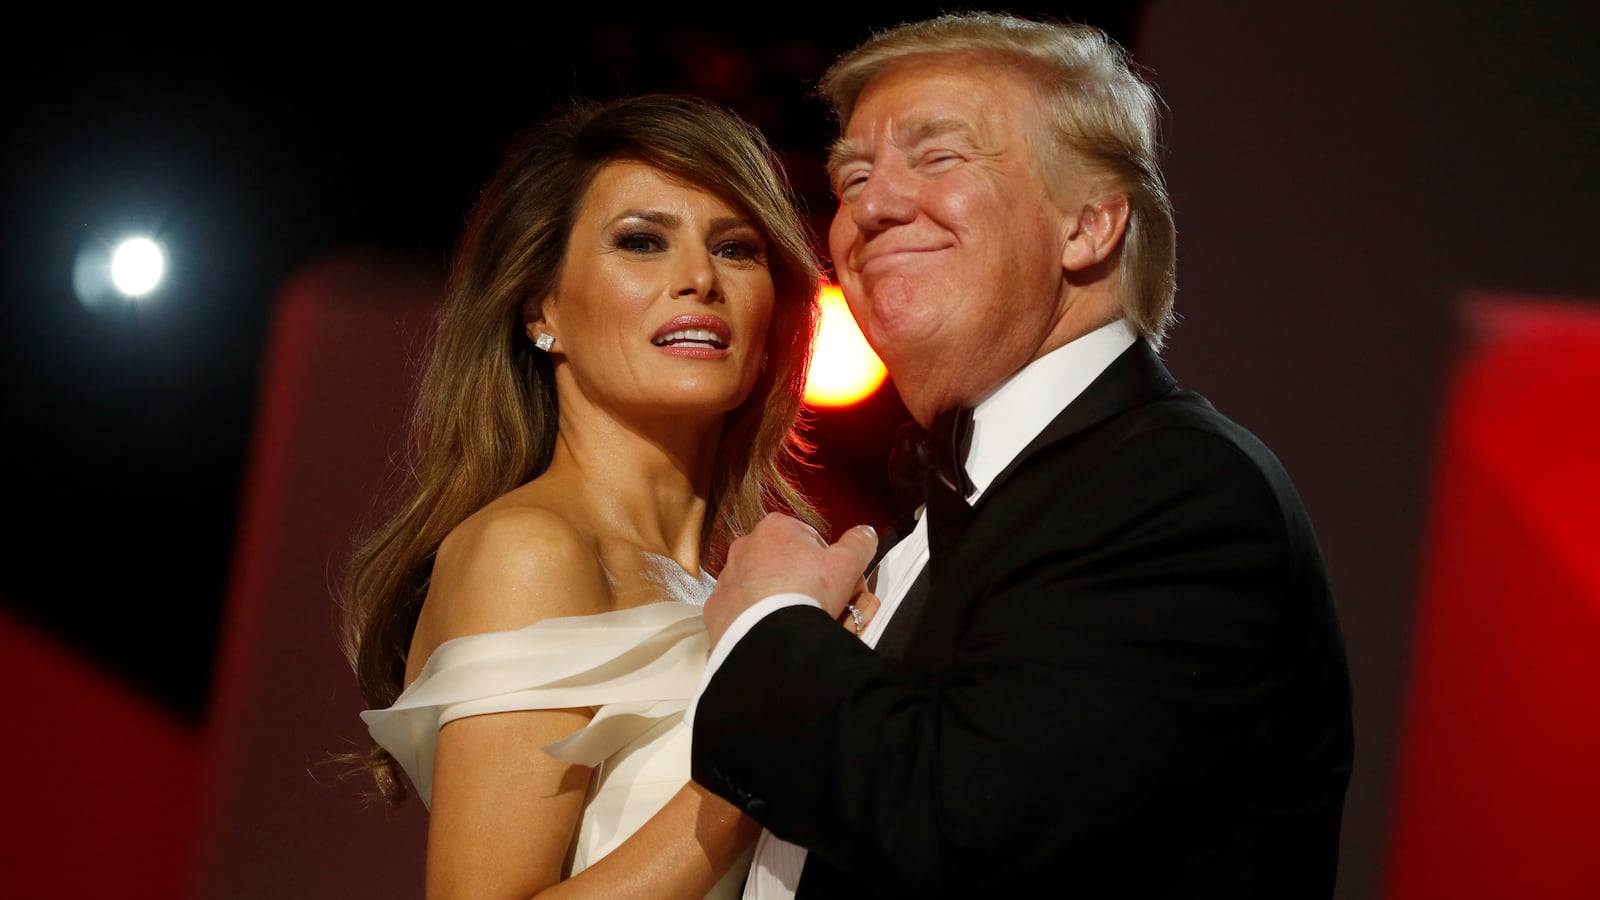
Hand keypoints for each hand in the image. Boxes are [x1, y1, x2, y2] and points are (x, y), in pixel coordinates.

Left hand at [702, 513, 877, 647]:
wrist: (771, 635)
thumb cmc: (808, 593)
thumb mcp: (847, 564)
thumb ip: (859, 542)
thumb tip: (865, 533)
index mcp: (776, 527)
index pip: (809, 540)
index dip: (827, 563)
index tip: (833, 584)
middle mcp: (745, 545)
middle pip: (783, 562)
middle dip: (799, 580)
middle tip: (816, 603)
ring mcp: (727, 576)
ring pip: (760, 585)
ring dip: (776, 598)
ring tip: (794, 619)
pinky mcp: (717, 606)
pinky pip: (740, 609)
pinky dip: (755, 617)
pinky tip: (772, 629)